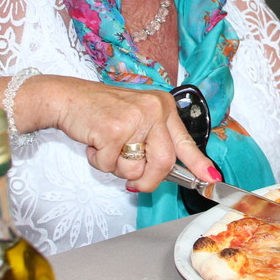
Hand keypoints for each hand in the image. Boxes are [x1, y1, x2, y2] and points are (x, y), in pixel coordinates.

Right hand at [30, 77, 217, 191]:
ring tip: (108, 147)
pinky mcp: (113, 129)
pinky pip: (111, 165)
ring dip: (118, 169)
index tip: (211, 178)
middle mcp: (154, 109)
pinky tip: (96, 142)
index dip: (199, 163)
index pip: (186, 141)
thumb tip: (165, 173)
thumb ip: (153, 143)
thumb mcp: (136, 120)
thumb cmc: (100, 112)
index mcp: (163, 107)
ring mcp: (135, 118)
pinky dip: (100, 162)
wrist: (68, 98)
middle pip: (165, 163)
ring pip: (136, 168)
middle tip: (134, 181)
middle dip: (148, 180)